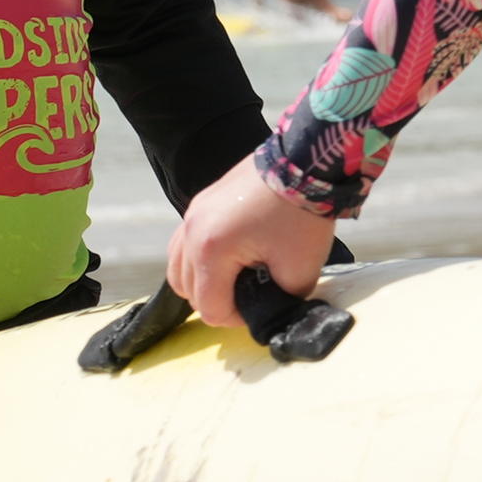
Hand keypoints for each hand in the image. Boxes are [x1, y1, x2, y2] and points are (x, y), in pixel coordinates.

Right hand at [164, 155, 340, 331]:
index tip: (263, 305)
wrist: (303, 163)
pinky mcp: (201, 203)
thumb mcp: (299, 271)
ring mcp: (192, 214)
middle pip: (187, 291)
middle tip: (252, 293)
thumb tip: (270, 308)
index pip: (210, 309)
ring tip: (237, 278)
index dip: (237, 319)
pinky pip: (183, 244)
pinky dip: (198, 259)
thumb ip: (279, 300)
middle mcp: (191, 232)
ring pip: (178, 269)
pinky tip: (227, 258)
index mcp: (210, 250)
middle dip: (219, 300)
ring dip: (203, 282)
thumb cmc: (300, 214)